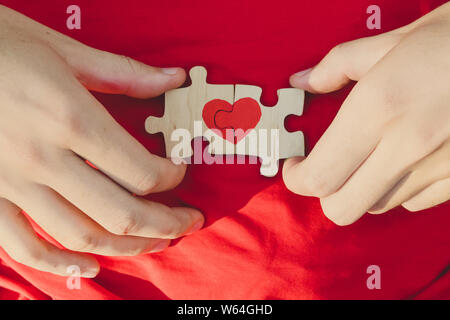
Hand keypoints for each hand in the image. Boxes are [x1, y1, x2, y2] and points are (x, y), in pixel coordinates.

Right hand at [0, 5, 203, 277]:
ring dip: (127, 246)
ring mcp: (10, 184)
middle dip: (165, 224)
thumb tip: (174, 79)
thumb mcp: (63, 50)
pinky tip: (89, 266)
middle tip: (188, 221)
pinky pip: (24, 248)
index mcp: (69, 117)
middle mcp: (42, 158)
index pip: (141, 171)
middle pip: (121, 214)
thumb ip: (124, 72)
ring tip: (156, 243)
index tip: (178, 173)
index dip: (171, 179)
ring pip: (81, 236)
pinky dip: (59, 264)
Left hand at [283, 3, 449, 225]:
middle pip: (342, 208)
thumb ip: (338, 65)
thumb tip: (302, 82)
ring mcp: (441, 167)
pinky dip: (399, 189)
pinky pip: (416, 202)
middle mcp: (407, 146)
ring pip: (378, 206)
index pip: (319, 176)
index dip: (296, 178)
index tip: (295, 165)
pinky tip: (404, 161)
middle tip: (324, 167)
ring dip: (362, 188)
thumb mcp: (393, 40)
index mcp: (379, 108)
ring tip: (368, 157)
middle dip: (324, 192)